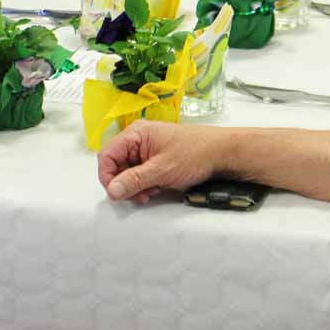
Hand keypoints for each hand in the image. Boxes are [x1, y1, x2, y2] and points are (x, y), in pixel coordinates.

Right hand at [97, 120, 223, 202]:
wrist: (222, 153)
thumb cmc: (197, 152)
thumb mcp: (162, 169)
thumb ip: (135, 180)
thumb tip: (113, 190)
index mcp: (136, 134)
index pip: (107, 155)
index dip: (107, 176)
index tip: (116, 192)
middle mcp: (139, 140)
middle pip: (116, 165)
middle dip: (124, 184)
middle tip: (137, 195)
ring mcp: (147, 150)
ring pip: (128, 172)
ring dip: (135, 186)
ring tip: (151, 192)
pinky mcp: (156, 160)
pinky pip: (141, 174)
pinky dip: (145, 185)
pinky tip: (157, 189)